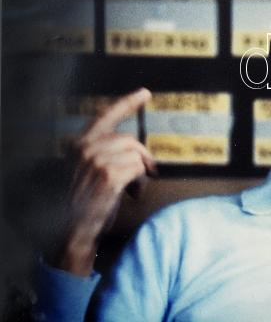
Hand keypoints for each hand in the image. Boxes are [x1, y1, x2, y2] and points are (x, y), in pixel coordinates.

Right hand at [52, 88, 155, 275]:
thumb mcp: (90, 170)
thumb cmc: (86, 201)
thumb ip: (107, 153)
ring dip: (140, 172)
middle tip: (145, 173)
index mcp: (81, 144)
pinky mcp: (108, 175)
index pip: (106, 116)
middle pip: (130, 140)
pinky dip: (140, 182)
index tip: (145, 93)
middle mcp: (85, 149)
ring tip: (131, 187)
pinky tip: (130, 192)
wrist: (74, 228)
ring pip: (137, 155)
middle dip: (142, 157)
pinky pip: (139, 169)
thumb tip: (137, 150)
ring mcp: (96, 161)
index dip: (127, 102)